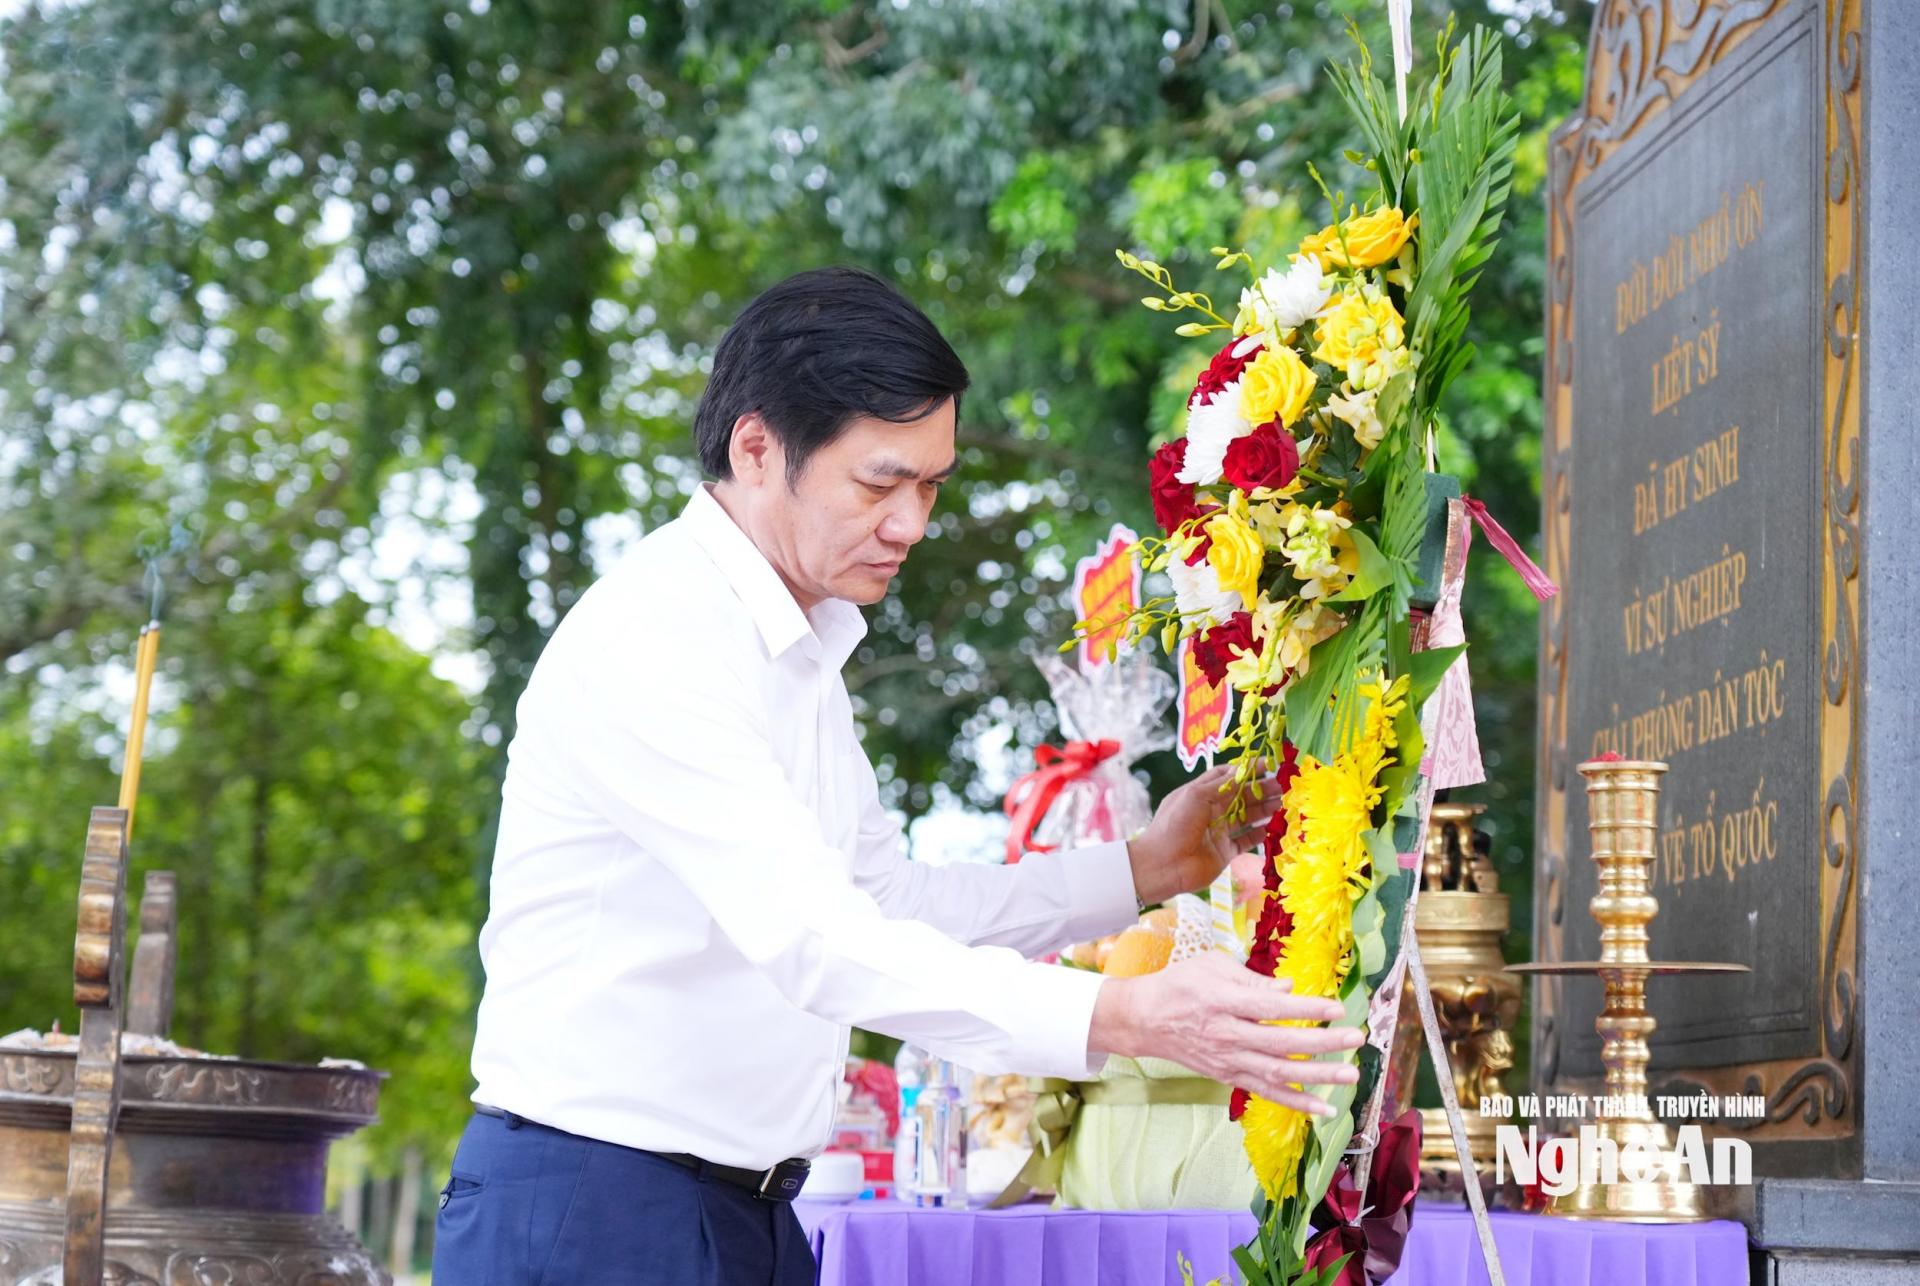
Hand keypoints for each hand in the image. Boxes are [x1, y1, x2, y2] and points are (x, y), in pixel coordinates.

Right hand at [1087, 952, 1362, 1117]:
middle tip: (1356, 1039)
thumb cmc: (1179, 984)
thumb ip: (1251, 978)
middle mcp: (1227, 1034)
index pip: (1270, 1007)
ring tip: (1349, 1074)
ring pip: (1277, 1073)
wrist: (1144, 1020)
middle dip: (1322, 1043)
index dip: (1304, 1009)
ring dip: (1317, 1076)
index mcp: (1222, 1001)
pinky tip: (1325, 1107)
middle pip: (1280, 1043)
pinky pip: (1266, 1092)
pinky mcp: (1228, 1076)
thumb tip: (1290, 988)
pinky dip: (1296, 1102)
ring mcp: (1228, 1060)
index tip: (1336, 1008)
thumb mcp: (1211, 966)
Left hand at [1126, 763, 1286, 905]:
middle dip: (1264, 790)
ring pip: (1248, 817)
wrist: (1161, 866)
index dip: (1249, 770)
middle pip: (1243, 796)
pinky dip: (1262, 833)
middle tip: (1287, 785)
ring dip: (1267, 810)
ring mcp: (1219, 832)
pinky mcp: (1225, 852)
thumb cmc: (1173, 825)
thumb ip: (1222, 784)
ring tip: (1287, 803)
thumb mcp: (1195, 796)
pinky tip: (1278, 826)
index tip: (1272, 765)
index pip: (1229, 777)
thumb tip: (1244, 770)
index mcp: (1201, 793)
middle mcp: (1211, 811)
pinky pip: (1248, 840)